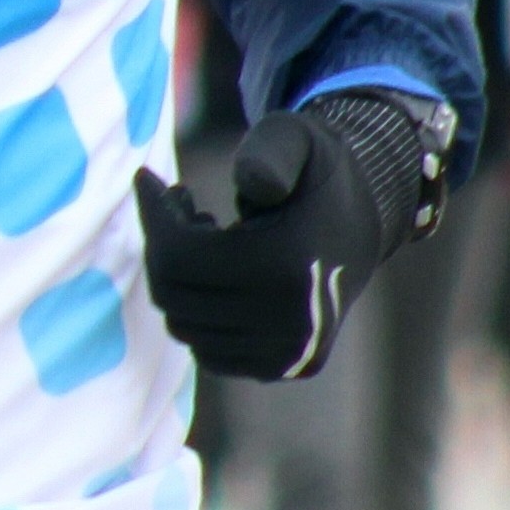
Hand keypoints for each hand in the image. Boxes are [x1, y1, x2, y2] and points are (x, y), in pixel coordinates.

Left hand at [138, 96, 436, 380]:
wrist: (360, 226)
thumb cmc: (315, 175)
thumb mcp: (296, 141)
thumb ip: (271, 151)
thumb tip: (253, 185)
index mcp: (291, 266)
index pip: (177, 255)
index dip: (153, 214)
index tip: (150, 179)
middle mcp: (294, 321)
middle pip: (173, 294)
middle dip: (162, 246)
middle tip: (183, 208)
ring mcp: (290, 353)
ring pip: (182, 325)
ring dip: (178, 281)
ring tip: (205, 237)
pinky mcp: (285, 368)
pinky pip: (207, 352)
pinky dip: (197, 315)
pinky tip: (218, 277)